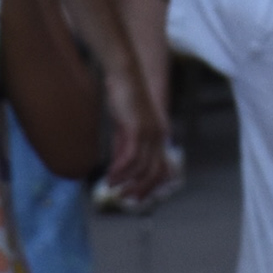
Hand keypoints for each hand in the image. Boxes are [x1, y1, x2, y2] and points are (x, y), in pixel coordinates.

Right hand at [96, 66, 169, 201]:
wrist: (124, 74)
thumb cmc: (123, 96)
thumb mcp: (124, 126)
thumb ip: (124, 146)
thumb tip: (120, 168)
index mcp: (159, 136)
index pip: (163, 168)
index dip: (152, 185)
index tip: (137, 196)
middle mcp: (159, 136)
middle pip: (156, 173)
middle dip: (141, 189)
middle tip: (125, 198)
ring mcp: (150, 133)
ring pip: (142, 168)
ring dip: (126, 181)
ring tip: (111, 187)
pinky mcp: (138, 130)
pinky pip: (131, 158)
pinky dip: (120, 170)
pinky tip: (110, 175)